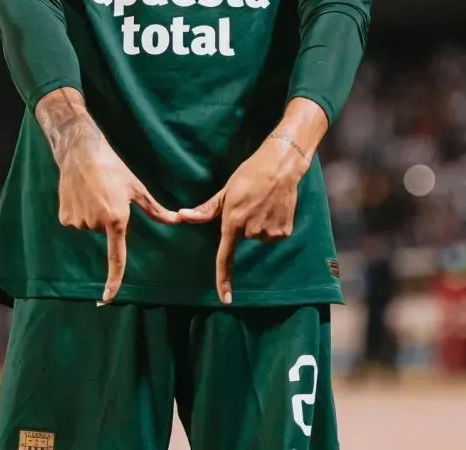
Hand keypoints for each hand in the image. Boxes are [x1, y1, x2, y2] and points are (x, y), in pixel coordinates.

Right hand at [57, 131, 178, 302]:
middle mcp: (95, 224)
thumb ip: (155, 210)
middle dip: (110, 219)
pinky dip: (80, 211)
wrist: (81, 152)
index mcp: (116, 219)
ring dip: (94, 214)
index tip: (108, 298)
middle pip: (106, 232)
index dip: (114, 279)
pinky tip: (81, 194)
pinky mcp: (64, 218)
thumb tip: (176, 220)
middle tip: (108, 196)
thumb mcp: (137, 188)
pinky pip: (77, 222)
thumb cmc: (114, 168)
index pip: (116, 257)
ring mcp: (78, 222)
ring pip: (91, 227)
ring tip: (94, 191)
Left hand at [178, 136, 308, 303]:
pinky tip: (273, 207)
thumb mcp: (225, 191)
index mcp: (233, 222)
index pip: (224, 257)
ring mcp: (269, 233)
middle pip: (242, 238)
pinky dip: (272, 224)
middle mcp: (251, 231)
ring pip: (258, 236)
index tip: (225, 299)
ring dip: (258, 224)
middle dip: (243, 225)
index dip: (223, 279)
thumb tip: (181, 216)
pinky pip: (272, 234)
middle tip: (248, 203)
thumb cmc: (249, 175)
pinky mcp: (284, 232)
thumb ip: (205, 210)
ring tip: (262, 202)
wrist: (280, 166)